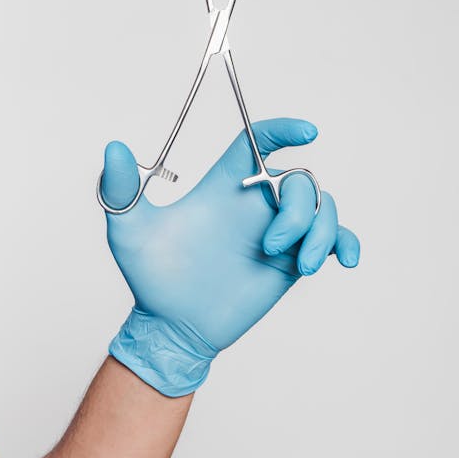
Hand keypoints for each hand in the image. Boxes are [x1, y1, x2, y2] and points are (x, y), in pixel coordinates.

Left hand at [101, 117, 359, 395]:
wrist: (173, 327)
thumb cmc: (150, 279)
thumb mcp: (129, 232)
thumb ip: (120, 189)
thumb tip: (113, 146)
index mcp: (224, 187)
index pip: (258, 143)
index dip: (283, 130)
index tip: (307, 131)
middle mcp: (255, 204)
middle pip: (299, 180)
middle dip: (297, 210)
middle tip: (271, 246)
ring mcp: (277, 232)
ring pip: (322, 207)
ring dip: (319, 231)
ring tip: (300, 264)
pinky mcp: (291, 260)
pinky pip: (334, 240)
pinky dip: (345, 244)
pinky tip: (344, 261)